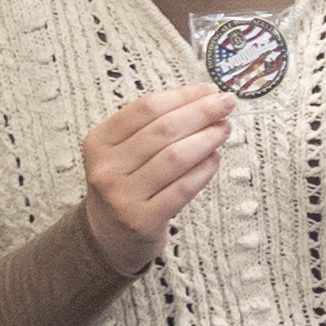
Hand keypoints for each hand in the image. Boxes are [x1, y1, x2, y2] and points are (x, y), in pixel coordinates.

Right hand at [79, 87, 234, 272]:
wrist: (108, 236)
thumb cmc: (125, 184)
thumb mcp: (122, 151)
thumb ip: (152, 126)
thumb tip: (202, 98)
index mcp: (99, 142)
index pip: (145, 108)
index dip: (182, 95)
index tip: (208, 89)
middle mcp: (107, 168)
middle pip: (163, 130)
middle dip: (201, 113)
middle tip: (226, 104)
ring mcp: (123, 196)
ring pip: (175, 157)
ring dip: (207, 139)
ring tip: (224, 130)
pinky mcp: (143, 220)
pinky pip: (183, 188)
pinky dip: (204, 170)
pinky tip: (215, 158)